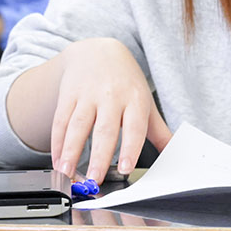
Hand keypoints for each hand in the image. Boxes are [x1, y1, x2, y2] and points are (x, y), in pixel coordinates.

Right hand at [49, 38, 171, 182]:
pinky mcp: (68, 94)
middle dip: (98, 156)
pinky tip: (57, 158)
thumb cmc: (126, 82)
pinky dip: (57, 142)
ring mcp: (88, 95)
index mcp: (135, 100)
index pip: (134, 127)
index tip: (124, 168)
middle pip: (104, 130)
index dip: (130, 148)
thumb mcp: (145, 102)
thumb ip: (158, 131)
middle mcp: (112, 96)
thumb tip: (173, 152)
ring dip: (70, 151)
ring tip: (67, 172)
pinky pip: (60, 120)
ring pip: (77, 125)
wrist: (98, 51)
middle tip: (93, 179)